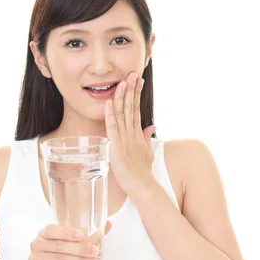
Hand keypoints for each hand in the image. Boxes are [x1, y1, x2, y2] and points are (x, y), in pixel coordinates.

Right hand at [28, 221, 111, 259]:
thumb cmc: (60, 255)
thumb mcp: (72, 243)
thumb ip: (90, 234)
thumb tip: (108, 224)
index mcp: (44, 233)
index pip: (52, 230)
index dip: (67, 233)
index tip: (82, 235)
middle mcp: (37, 245)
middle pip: (59, 246)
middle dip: (80, 249)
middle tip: (95, 251)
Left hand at [105, 72, 157, 197]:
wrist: (142, 185)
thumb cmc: (142, 172)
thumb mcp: (147, 152)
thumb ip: (146, 137)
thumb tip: (152, 126)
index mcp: (137, 134)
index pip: (136, 109)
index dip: (136, 94)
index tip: (137, 81)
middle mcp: (132, 133)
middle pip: (130, 107)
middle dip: (131, 90)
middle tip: (132, 74)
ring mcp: (124, 139)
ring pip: (122, 114)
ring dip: (121, 97)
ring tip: (122, 82)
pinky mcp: (117, 147)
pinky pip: (112, 128)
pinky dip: (109, 115)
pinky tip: (108, 103)